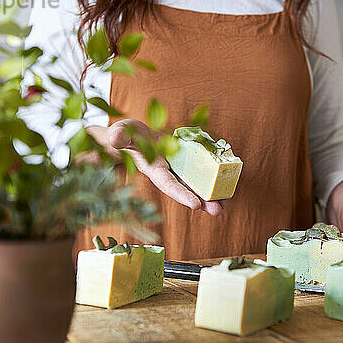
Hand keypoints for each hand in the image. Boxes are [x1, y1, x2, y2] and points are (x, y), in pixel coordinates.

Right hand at [86, 121, 224, 215]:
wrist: (133, 136)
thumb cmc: (127, 135)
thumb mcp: (122, 132)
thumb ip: (120, 136)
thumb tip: (115, 138)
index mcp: (154, 169)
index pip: (168, 184)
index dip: (181, 194)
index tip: (195, 205)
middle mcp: (168, 173)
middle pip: (186, 190)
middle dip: (202, 200)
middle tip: (217, 210)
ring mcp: (178, 168)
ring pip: (195, 184)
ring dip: (210, 194)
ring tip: (225, 204)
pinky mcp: (185, 162)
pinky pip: (200, 171)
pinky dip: (213, 177)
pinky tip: (226, 182)